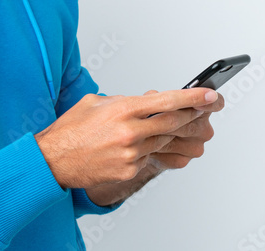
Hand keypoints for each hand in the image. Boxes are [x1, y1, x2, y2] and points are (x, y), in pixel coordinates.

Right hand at [34, 88, 218, 189]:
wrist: (54, 160)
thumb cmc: (71, 130)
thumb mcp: (95, 103)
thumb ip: (123, 101)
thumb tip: (144, 103)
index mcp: (122, 110)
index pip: (166, 101)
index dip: (192, 97)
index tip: (209, 95)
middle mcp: (130, 132)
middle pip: (173, 123)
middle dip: (192, 114)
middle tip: (206, 108)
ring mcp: (131, 154)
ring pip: (161, 140)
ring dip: (167, 132)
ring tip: (166, 124)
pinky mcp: (129, 170)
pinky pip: (147, 157)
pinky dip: (146, 149)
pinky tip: (133, 145)